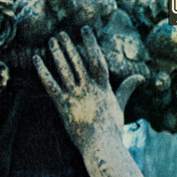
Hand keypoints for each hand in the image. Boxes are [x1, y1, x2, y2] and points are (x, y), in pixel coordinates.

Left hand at [33, 26, 143, 151]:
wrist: (101, 145)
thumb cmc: (111, 129)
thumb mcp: (120, 106)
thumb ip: (126, 89)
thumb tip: (140, 77)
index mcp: (103, 87)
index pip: (97, 59)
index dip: (91, 43)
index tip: (85, 30)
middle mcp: (89, 88)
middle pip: (78, 61)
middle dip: (70, 46)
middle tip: (61, 33)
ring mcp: (75, 96)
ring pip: (65, 69)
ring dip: (57, 54)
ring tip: (51, 40)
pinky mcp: (63, 106)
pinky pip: (51, 85)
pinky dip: (43, 71)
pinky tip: (36, 60)